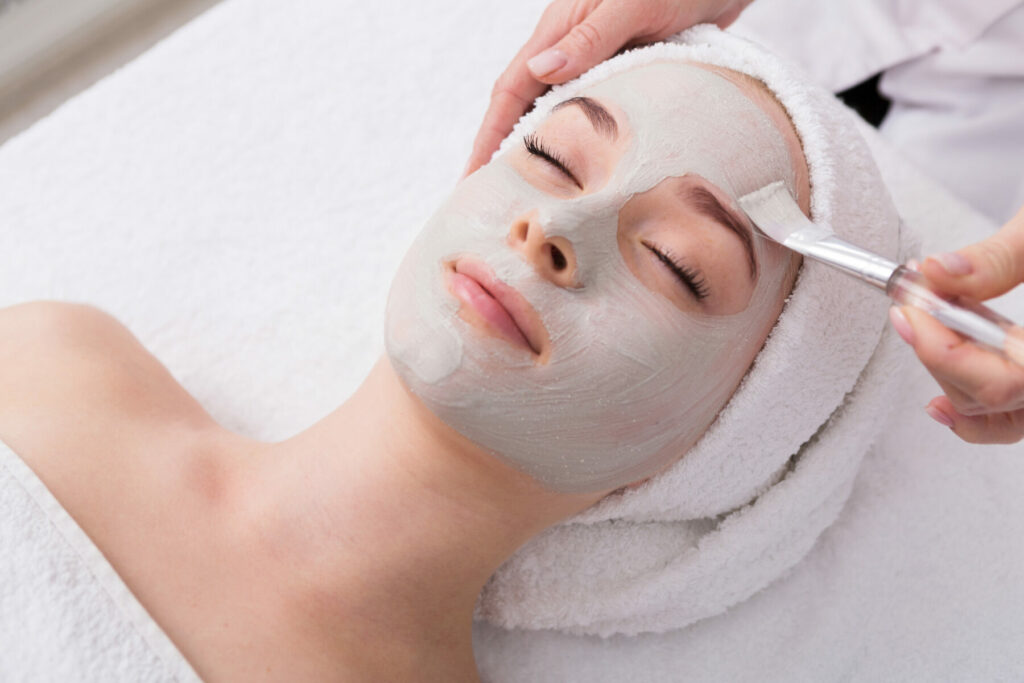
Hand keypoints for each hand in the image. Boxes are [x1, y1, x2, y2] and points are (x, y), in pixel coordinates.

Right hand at [464, 0, 755, 176]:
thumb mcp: (634, 4)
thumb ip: (590, 37)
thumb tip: (541, 70)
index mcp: (560, 27)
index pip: (510, 91)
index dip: (488, 136)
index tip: (472, 178)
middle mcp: (571, 46)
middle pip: (525, 108)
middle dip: (505, 154)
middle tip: (497, 203)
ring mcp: (596, 60)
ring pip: (557, 114)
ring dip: (543, 152)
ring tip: (533, 199)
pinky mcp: (624, 70)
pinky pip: (591, 113)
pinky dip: (581, 143)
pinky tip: (584, 172)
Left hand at [889, 204, 1023, 443]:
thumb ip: (997, 258)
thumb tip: (939, 272)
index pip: (1006, 381)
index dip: (945, 350)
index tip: (912, 309)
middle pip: (995, 396)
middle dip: (939, 351)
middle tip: (912, 304)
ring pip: (998, 412)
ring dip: (949, 372)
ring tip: (923, 325)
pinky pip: (1013, 422)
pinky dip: (974, 415)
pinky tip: (940, 400)